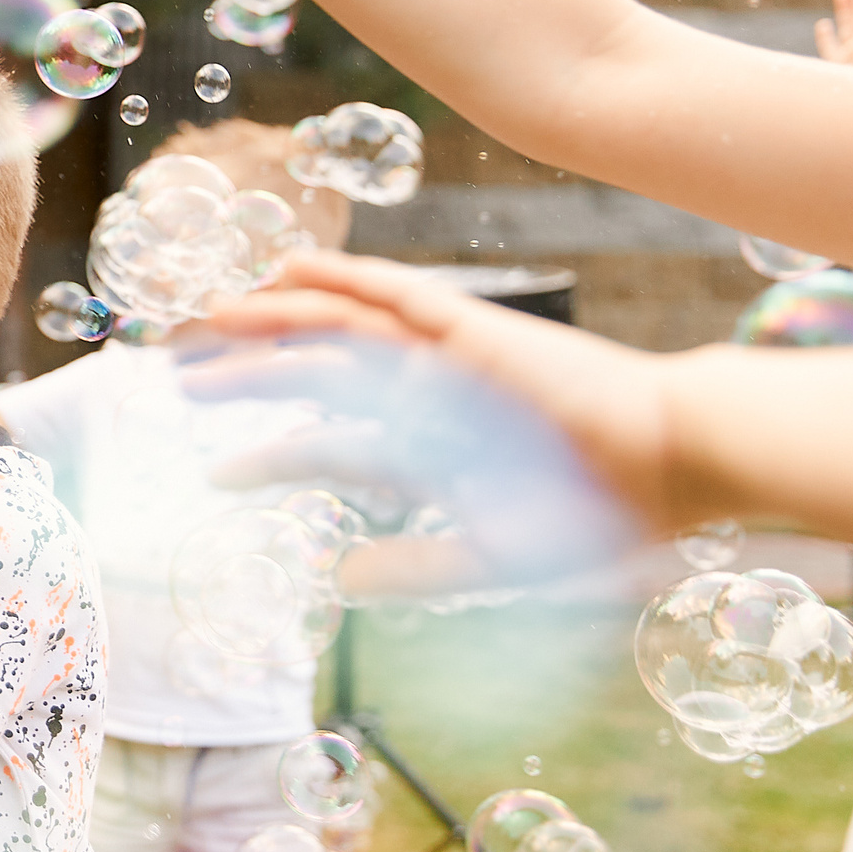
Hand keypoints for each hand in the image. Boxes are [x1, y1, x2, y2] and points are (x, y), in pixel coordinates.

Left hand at [194, 251, 666, 549]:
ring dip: (268, 323)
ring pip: (337, 329)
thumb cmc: (605, 514)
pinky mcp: (473, 327)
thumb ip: (421, 571)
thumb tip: (338, 583)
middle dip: (245, 370)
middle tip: (175, 371)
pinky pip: (393, 294)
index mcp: (435, 445)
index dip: (270, 456)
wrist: (677, 461)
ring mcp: (449, 356)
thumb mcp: (498, 558)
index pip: (332, 446)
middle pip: (316, 371)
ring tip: (203, 325)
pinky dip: (340, 275)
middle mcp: (429, 393)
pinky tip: (288, 268)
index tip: (213, 475)